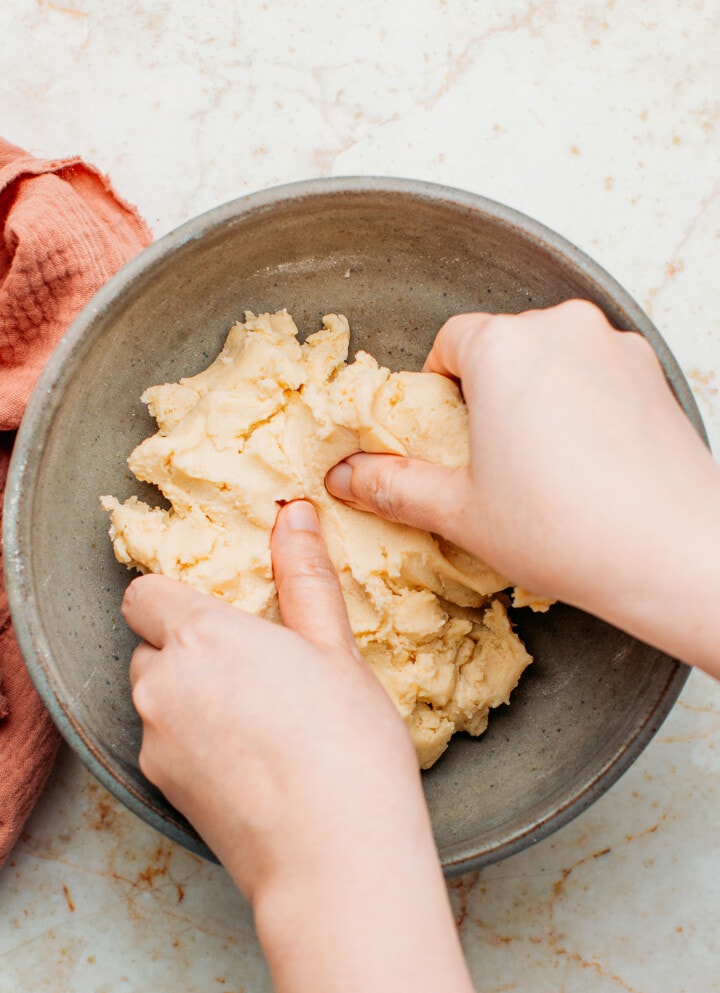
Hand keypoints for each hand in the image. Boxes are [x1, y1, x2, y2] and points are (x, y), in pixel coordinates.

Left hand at [122, 499, 418, 901]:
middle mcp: (162, 684)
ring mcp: (155, 741)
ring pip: (156, 699)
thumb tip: (293, 512)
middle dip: (188, 653)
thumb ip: (304, 578)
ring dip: (188, 699)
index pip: (145, 594)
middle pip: (151, 648)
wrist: (335, 855)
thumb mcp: (334, 650)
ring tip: (259, 724)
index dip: (177, 601)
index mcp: (203, 635)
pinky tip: (251, 766)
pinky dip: (192, 746)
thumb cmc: (347, 743)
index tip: (222, 618)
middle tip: (256, 672)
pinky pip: (164, 746)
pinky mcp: (160, 789)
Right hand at [326, 301, 719, 674]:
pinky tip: (587, 463)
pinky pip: (598, 374)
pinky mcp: (652, 372)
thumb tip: (345, 478)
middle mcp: (561, 328)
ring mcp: (614, 346)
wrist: (673, 554)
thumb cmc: (565, 530)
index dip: (440, 390)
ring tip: (545, 467)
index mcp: (503, 347)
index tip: (450, 435)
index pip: (450, 342)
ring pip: (554, 358)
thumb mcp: (461, 511)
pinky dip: (584, 404)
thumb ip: (394, 485)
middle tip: (494, 460)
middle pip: (504, 346)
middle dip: (491, 393)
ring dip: (538, 396)